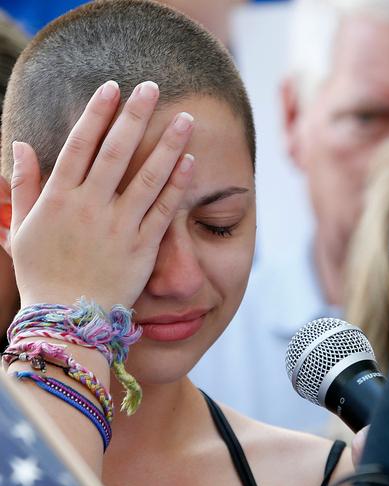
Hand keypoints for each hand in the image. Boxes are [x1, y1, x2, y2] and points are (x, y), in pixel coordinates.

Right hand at [9, 80, 194, 309]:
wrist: (67, 319)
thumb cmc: (43, 274)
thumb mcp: (21, 229)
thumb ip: (23, 187)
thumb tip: (21, 146)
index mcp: (59, 199)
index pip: (80, 145)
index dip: (97, 114)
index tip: (112, 88)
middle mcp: (90, 207)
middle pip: (116, 152)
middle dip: (134, 115)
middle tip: (151, 86)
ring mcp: (119, 227)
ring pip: (147, 177)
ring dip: (167, 144)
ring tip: (185, 118)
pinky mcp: (143, 248)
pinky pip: (164, 211)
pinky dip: (177, 185)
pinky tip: (190, 161)